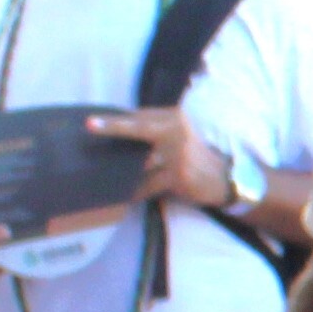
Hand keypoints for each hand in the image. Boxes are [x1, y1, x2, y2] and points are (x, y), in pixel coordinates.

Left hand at [87, 106, 223, 214]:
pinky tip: (127, 195)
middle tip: (89, 127)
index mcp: (175, 118)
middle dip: (114, 128)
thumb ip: (154, 132)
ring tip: (106, 175)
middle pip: (139, 128)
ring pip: (141, 161)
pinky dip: (137, 190)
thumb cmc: (194, 157)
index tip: (92, 122)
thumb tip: (118, 130)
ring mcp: (179, 154)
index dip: (116, 120)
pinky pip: (149, 184)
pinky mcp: (178, 175)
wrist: (223, 180)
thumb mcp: (178, 137)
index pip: (141, 116)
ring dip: (123, 170)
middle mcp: (178, 132)